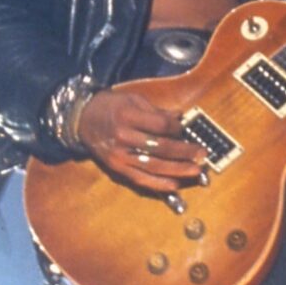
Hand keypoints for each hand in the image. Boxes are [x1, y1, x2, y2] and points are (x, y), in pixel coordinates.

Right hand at [77, 90, 205, 192]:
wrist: (83, 119)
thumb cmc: (112, 106)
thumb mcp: (133, 100)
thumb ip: (156, 111)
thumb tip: (180, 118)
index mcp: (127, 116)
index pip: (160, 126)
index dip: (177, 128)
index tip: (185, 128)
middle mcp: (123, 137)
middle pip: (160, 148)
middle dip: (184, 152)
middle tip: (202, 154)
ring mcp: (119, 156)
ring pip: (153, 166)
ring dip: (177, 170)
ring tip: (196, 171)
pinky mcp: (116, 169)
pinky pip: (140, 179)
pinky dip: (158, 184)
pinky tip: (175, 184)